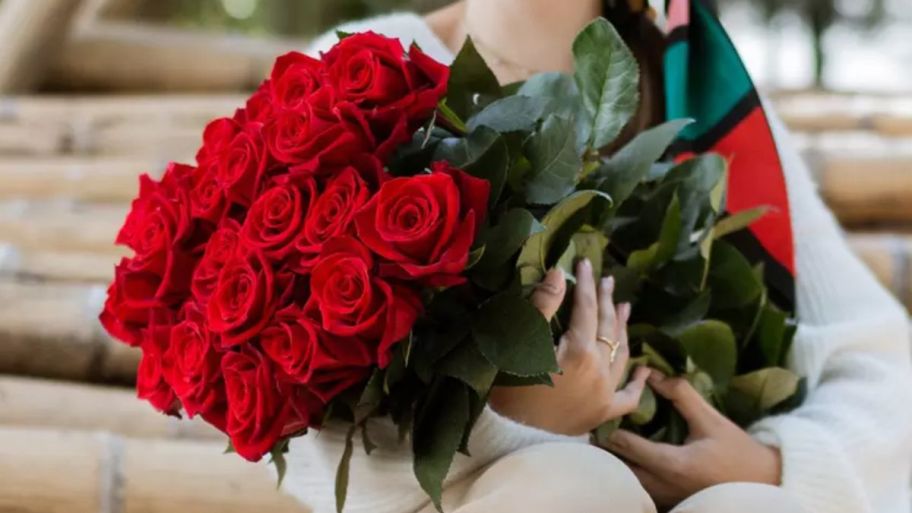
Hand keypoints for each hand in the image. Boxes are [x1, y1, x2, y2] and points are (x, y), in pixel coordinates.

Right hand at [488, 259, 650, 435]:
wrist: (512, 437)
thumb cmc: (509, 390)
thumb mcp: (519, 344)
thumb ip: (542, 307)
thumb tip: (560, 274)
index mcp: (580, 351)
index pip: (586, 307)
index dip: (585, 282)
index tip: (585, 261)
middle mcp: (600, 370)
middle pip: (607, 327)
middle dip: (606, 300)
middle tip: (607, 279)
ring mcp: (606, 394)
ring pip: (621, 354)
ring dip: (622, 329)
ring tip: (624, 308)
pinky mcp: (603, 414)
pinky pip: (629, 396)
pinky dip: (637, 381)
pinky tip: (643, 370)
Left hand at [602, 371, 781, 507]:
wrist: (761, 483)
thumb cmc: (737, 451)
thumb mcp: (710, 419)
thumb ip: (681, 394)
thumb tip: (654, 373)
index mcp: (671, 464)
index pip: (624, 444)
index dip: (609, 424)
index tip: (603, 407)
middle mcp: (661, 485)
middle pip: (615, 466)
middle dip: (604, 444)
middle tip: (597, 421)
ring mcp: (662, 497)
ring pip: (623, 479)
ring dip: (612, 459)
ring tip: (606, 435)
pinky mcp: (666, 502)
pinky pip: (635, 487)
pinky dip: (626, 471)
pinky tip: (625, 455)